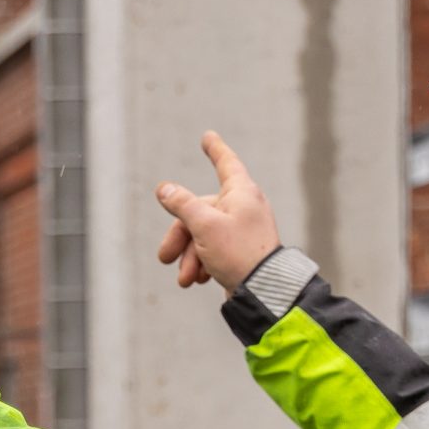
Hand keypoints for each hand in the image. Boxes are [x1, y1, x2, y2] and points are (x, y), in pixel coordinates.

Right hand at [155, 131, 281, 294]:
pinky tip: (198, 281)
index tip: (208, 136)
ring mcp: (243, 230)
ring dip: (189, 257)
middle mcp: (244, 207)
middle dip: (180, 238)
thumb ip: (182, 204)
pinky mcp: (242, 252)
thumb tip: (164, 188)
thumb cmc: (238, 253)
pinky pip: (214, 250)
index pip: (226, 163)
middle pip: (200, 211)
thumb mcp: (204, 225)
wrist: (265, 291)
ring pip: (204, 235)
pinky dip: (203, 264)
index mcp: (241, 192)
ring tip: (186, 280)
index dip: (215, 149)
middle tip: (164, 258)